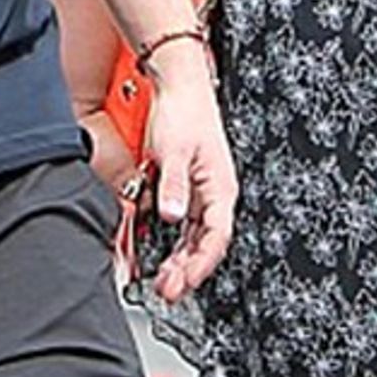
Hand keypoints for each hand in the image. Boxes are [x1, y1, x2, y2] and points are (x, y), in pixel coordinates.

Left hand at [139, 53, 236, 301]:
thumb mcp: (175, 150)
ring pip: (192, 238)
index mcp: (220, 187)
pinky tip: (156, 255)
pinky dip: (170, 243)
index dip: (200, 264)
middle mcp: (213, 194)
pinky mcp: (185, 188)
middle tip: (167, 291)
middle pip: (204, 244)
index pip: (216, 237)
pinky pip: (181, 225)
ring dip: (178, 261)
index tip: (183, 282)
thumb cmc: (185, 112)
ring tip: (161, 281)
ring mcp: (200, 193)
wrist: (178, 85)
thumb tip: (172, 215)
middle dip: (187, 270)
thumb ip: (173, 185)